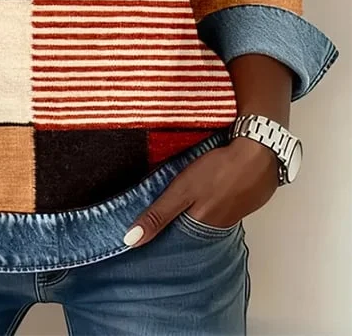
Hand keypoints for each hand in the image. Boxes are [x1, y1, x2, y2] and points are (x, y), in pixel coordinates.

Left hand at [123, 136, 280, 248]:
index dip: (161, 235)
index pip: (176, 239)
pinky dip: (213, 201)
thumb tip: (132, 240)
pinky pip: (223, 205)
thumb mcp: (182, 190)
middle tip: (159, 218)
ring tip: (182, 204)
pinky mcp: (245, 198)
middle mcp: (219, 225)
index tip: (144, 234)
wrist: (260, 152)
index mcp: (202, 226)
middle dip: (177, 224)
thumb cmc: (219, 170)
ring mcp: (235, 212)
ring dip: (196, 211)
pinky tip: (208, 191)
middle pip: (193, 228)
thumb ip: (159, 214)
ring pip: (209, 217)